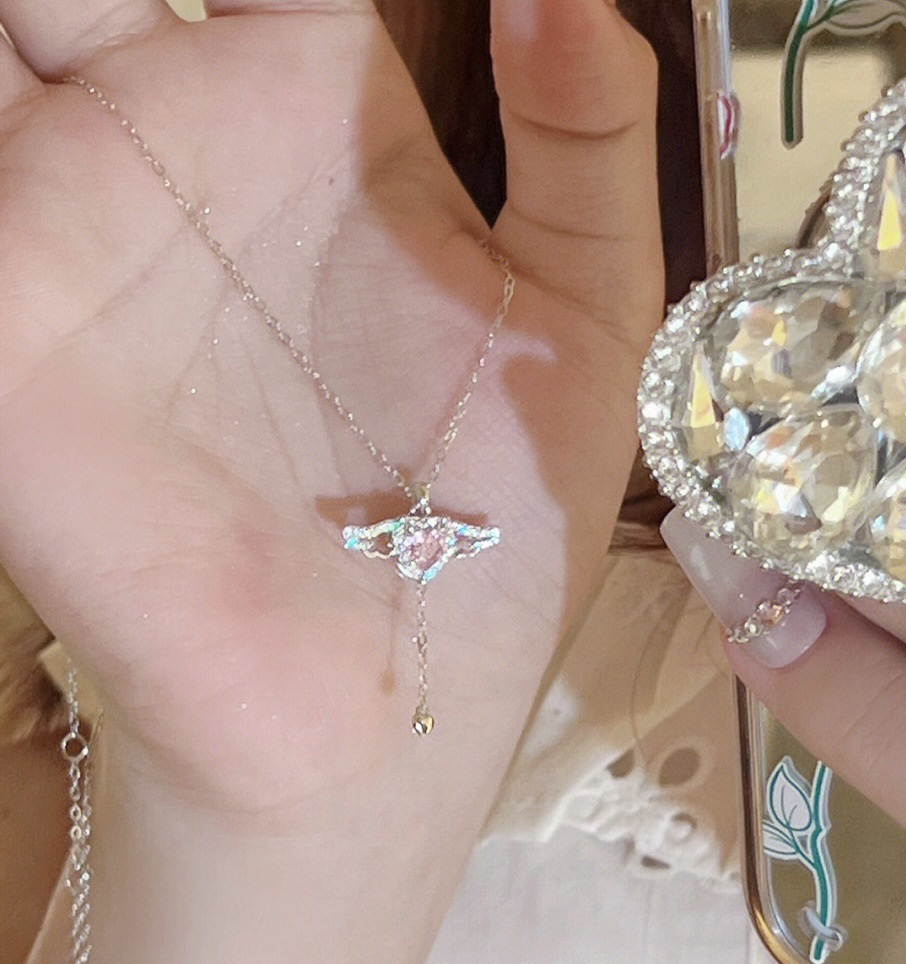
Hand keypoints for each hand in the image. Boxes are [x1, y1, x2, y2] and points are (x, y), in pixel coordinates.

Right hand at [0, 1, 660, 963]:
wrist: (380, 696)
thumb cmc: (499, 518)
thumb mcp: (588, 310)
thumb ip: (590, 139)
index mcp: (314, 108)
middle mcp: (173, 130)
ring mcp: (66, 205)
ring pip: (5, 28)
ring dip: (39, 7)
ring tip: (79, 15)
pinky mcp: (1, 307)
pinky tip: (45, 65)